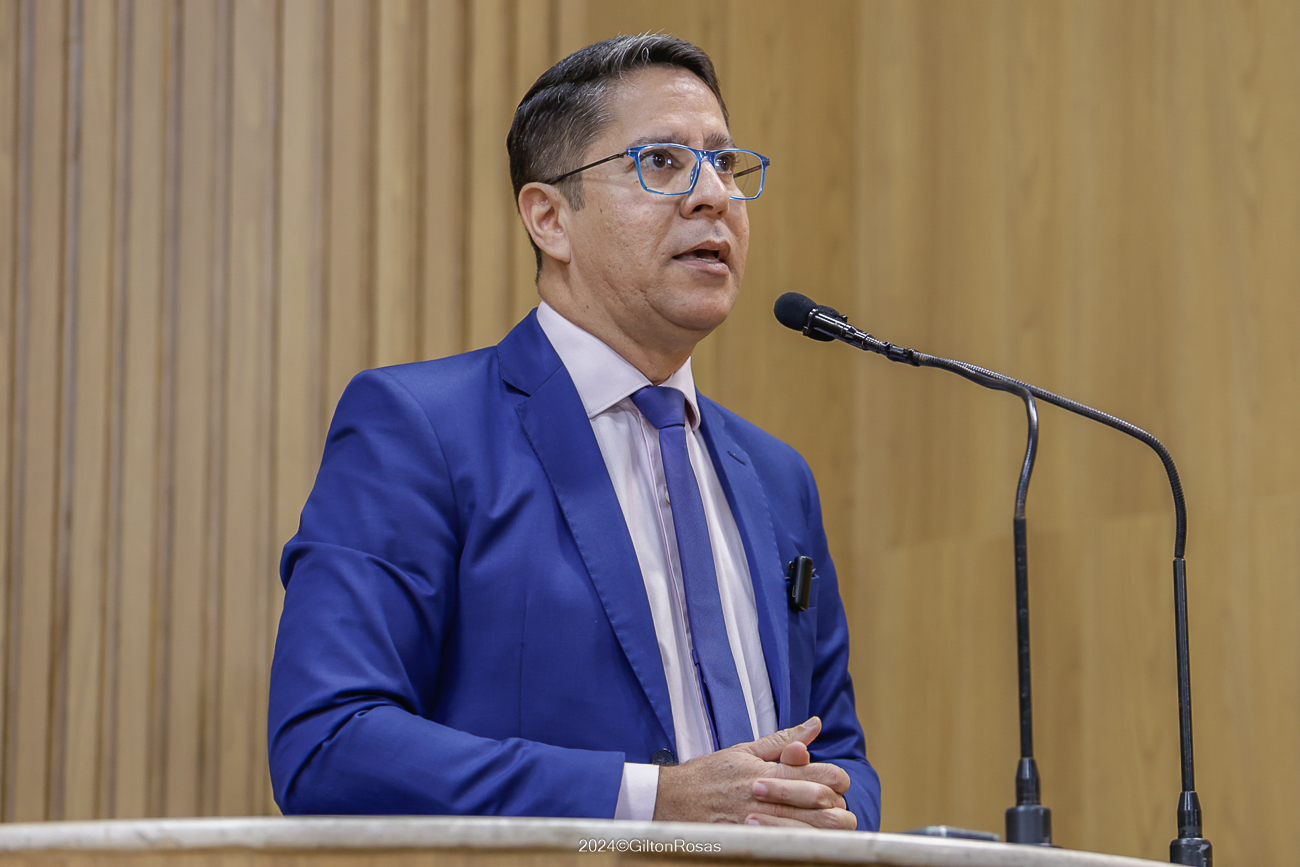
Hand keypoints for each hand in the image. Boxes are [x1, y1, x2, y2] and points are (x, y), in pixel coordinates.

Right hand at [653, 717, 855, 829]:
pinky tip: (807, 841)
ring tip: (826, 826)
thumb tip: (815, 725)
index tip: (835, 783)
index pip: (820, 774)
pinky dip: (803, 844)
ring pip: (810, 831)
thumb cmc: (710, 774)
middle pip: (821, 804)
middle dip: (836, 805)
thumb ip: (783, 740)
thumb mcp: (745, 750)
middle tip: (834, 806)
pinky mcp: (750, 841)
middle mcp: (766, 797)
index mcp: (768, 771)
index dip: (837, 779)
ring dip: (826, 828)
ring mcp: (758, 823)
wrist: (672, 800)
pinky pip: (786, 846)